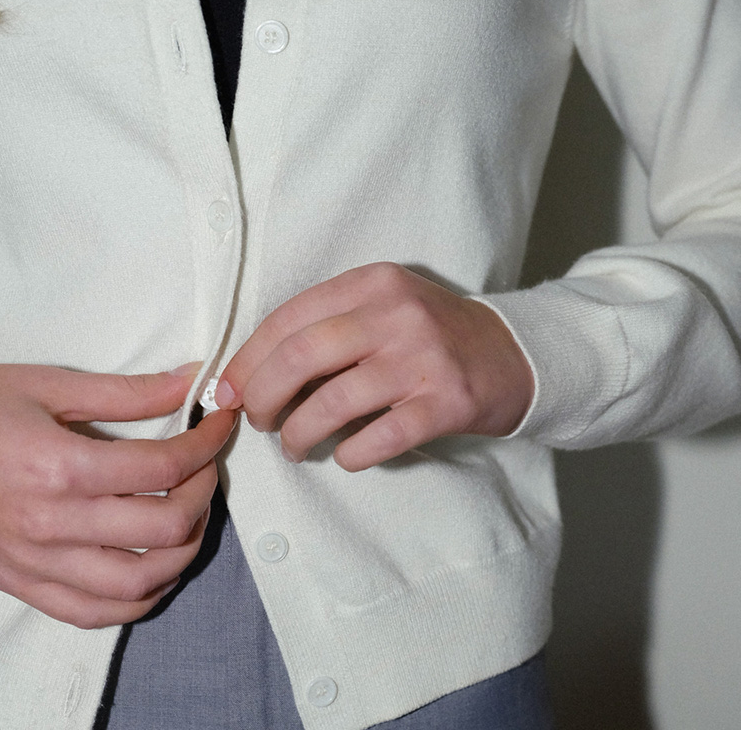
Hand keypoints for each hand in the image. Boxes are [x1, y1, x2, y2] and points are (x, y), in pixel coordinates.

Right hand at [0, 362, 235, 627]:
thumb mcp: (52, 384)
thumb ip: (129, 391)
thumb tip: (191, 381)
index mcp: (61, 468)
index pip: (165, 468)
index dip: (206, 444)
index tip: (219, 423)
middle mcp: (53, 525)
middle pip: (164, 529)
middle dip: (205, 494)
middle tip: (206, 465)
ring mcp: (36, 563)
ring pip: (138, 584)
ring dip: (183, 551)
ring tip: (190, 515)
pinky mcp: (21, 584)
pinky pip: (93, 612)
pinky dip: (138, 598)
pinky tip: (154, 566)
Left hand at [217, 262, 532, 470]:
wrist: (511, 354)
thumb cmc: (430, 335)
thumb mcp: (382, 308)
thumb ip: (327, 328)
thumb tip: (251, 375)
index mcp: (372, 283)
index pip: (288, 318)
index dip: (247, 360)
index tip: (228, 391)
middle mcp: (396, 313)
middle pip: (300, 357)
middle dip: (263, 397)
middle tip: (258, 421)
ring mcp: (423, 358)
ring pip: (332, 402)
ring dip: (298, 433)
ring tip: (295, 445)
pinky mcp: (447, 402)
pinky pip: (379, 438)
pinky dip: (350, 455)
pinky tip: (346, 456)